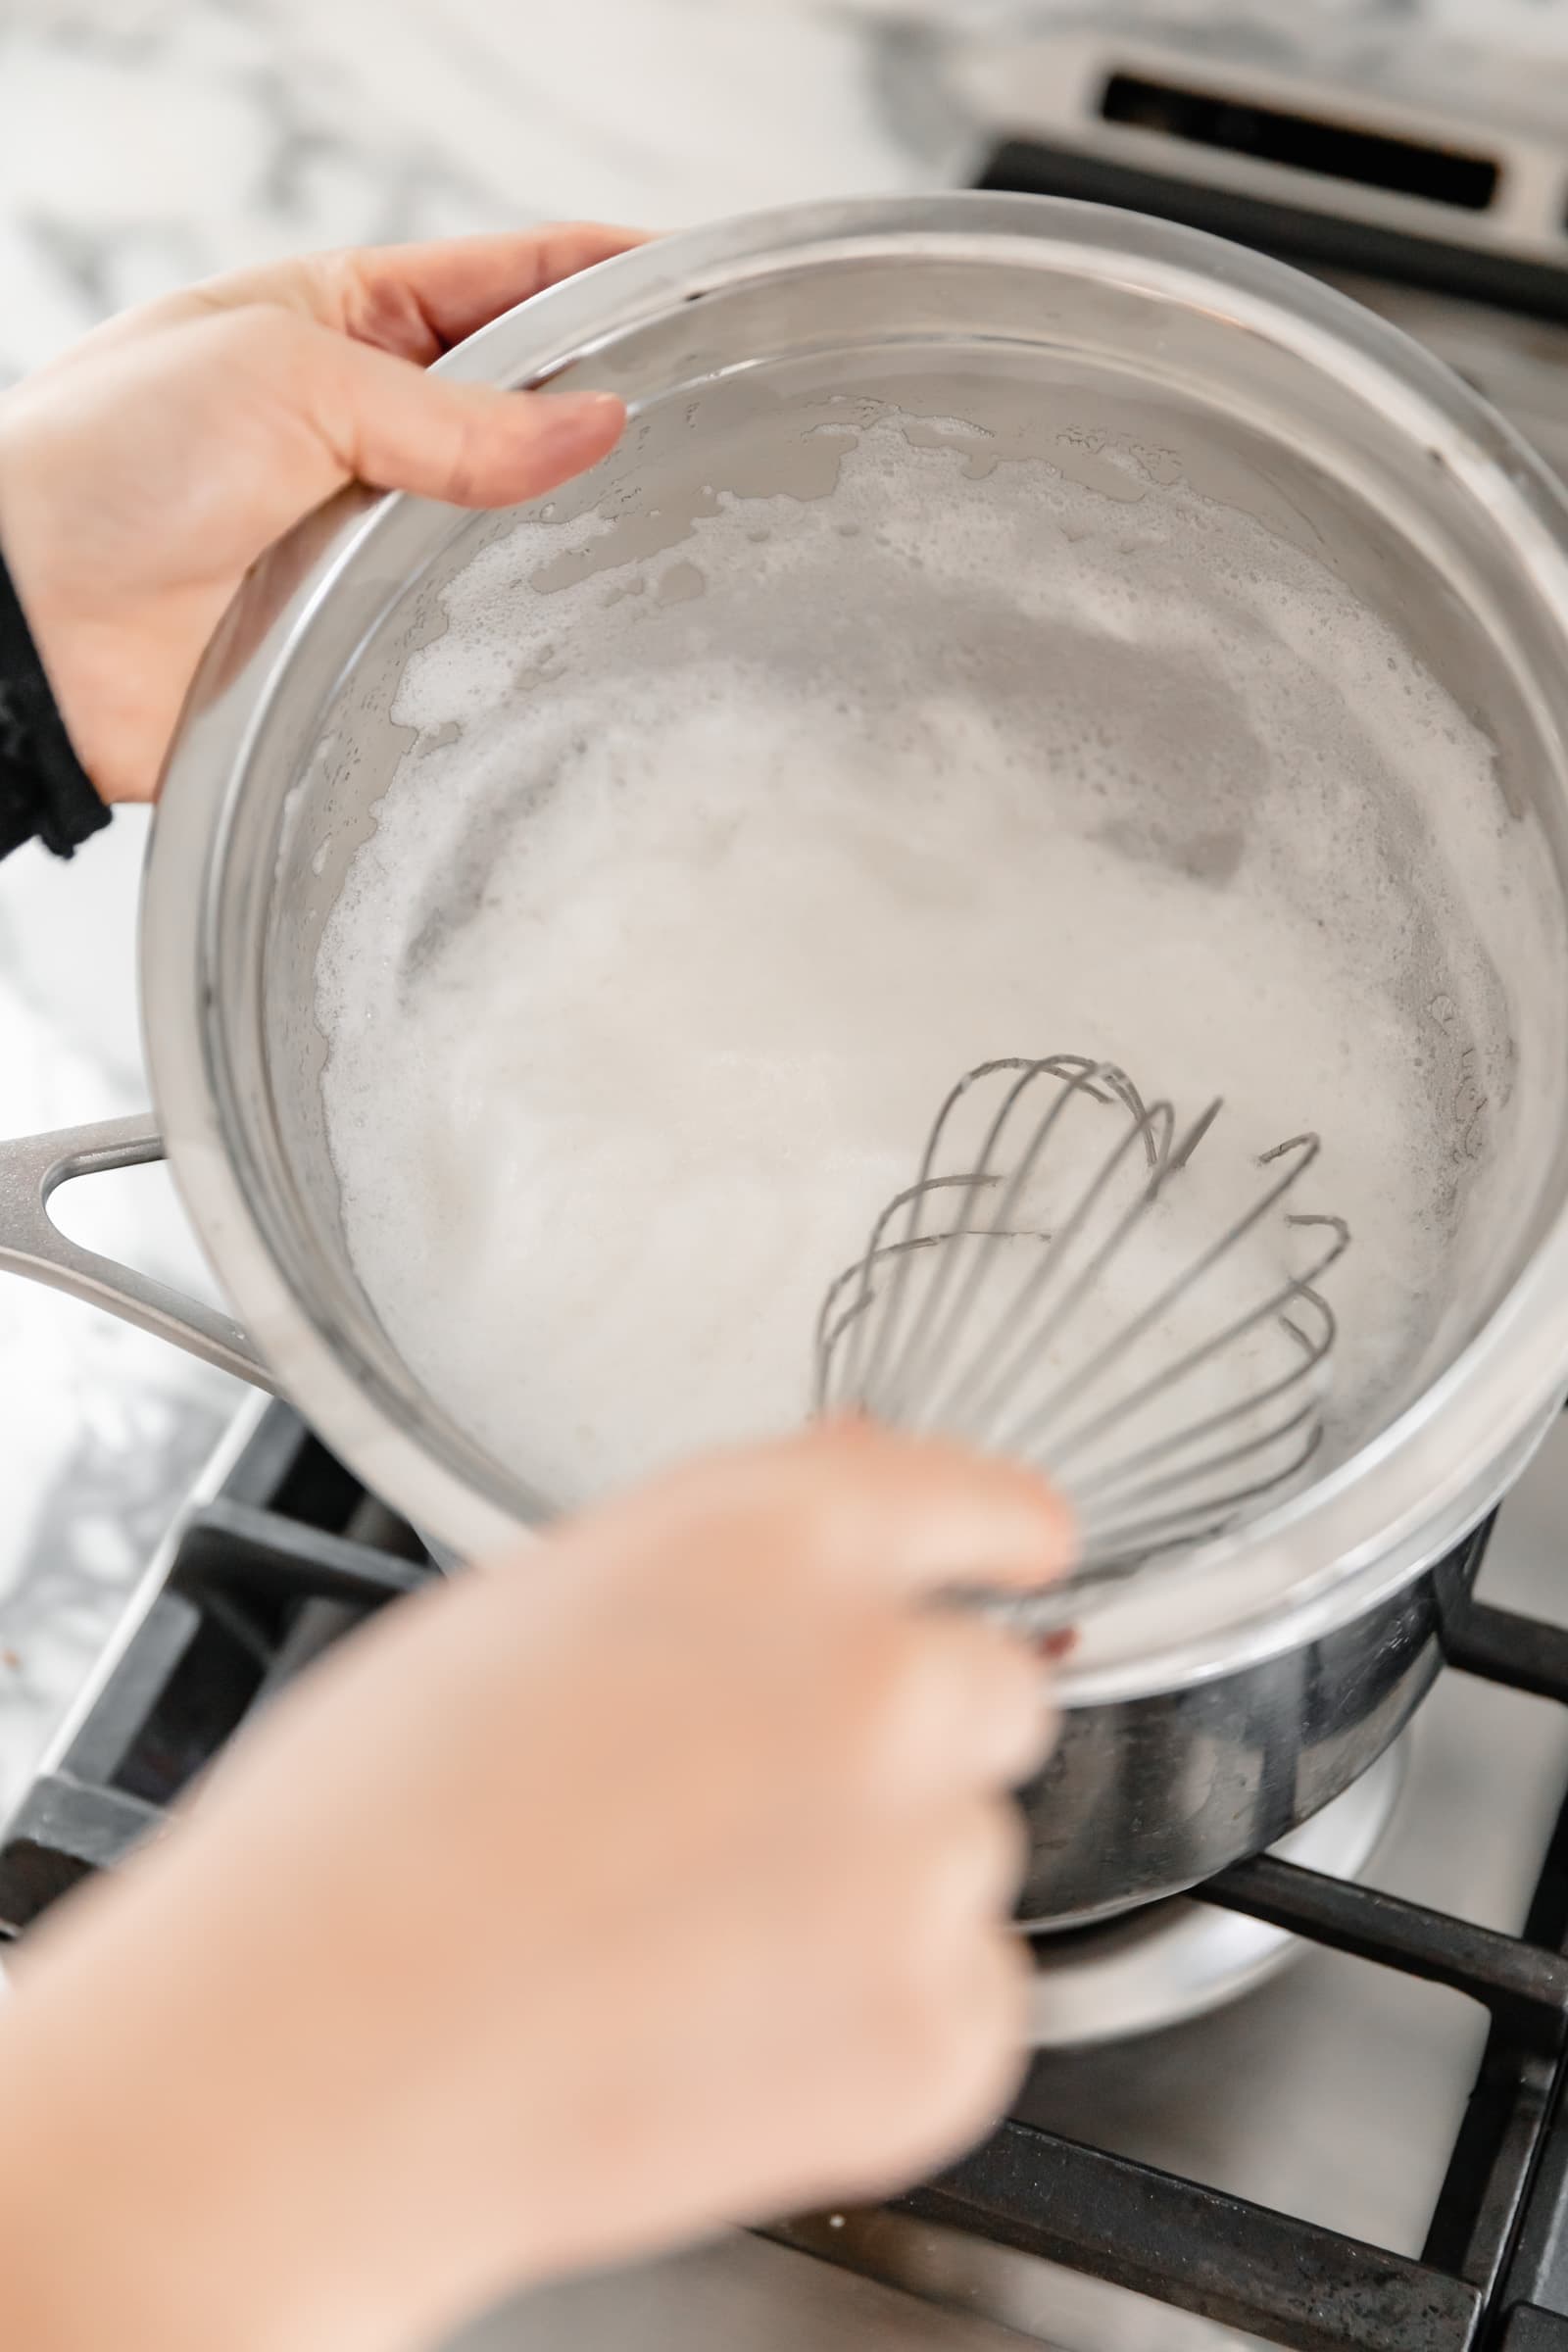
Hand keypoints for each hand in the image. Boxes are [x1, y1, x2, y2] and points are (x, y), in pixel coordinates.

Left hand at [0, 228, 639, 806]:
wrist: (27, 622)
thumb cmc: (108, 460)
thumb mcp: (290, 380)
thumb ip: (453, 415)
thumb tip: (595, 426)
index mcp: (342, 318)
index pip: (507, 279)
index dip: (605, 275)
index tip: (701, 285)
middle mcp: (365, 425)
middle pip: (523, 403)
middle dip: (607, 407)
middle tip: (715, 419)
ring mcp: (366, 531)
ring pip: (502, 519)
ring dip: (563, 524)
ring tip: (669, 525)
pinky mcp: (358, 633)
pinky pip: (459, 622)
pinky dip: (510, 621)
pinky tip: (572, 620)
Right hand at [0, 1425, 1067, 2351]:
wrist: (305, 2066)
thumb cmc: (370, 1831)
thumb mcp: (538, 1602)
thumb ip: (734, 1541)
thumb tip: (853, 1484)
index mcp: (778, 1541)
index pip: (976, 1501)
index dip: (1002, 1534)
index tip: (1022, 1555)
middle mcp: (882, 1682)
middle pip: (993, 1687)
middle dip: (906, 1736)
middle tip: (754, 1806)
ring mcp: (919, 1868)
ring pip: (969, 1850)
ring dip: (879, 1886)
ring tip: (698, 1933)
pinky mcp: (930, 2041)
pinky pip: (970, 2002)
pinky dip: (882, 2023)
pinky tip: (729, 2023)